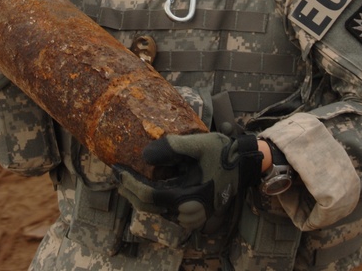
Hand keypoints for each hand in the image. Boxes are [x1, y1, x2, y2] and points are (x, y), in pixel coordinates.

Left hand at [114, 132, 262, 229]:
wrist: (245, 166)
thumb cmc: (224, 154)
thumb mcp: (199, 144)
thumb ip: (173, 147)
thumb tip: (145, 155)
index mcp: (188, 198)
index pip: (149, 196)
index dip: (129, 183)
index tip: (116, 169)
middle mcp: (187, 213)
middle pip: (148, 206)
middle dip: (129, 190)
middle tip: (116, 173)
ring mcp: (190, 217)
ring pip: (155, 209)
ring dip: (138, 195)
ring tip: (125, 177)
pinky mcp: (191, 215)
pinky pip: (165, 209)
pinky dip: (152, 197)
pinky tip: (144, 183)